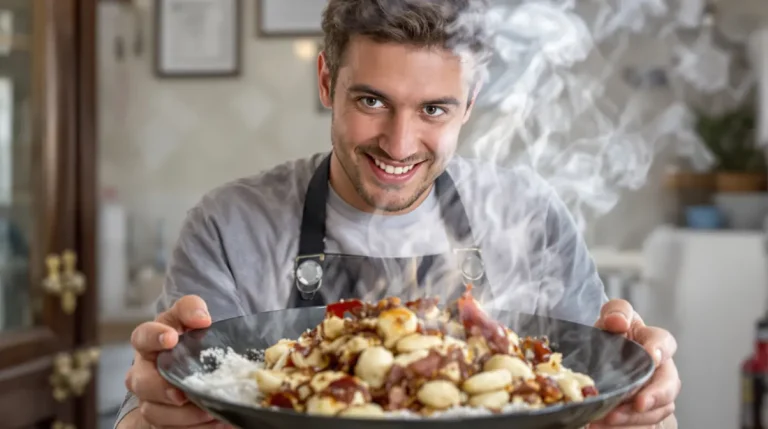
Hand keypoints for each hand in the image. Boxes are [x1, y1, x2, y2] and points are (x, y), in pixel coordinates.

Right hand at [124, 295, 230, 428]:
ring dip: (183, 415)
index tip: (172, 338)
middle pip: (141, 383)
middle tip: (182, 393)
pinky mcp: (160, 420)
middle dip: (161, 389)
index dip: (154, 337)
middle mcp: (143, 371)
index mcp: (149, 342)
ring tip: (210, 411)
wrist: (193, 364)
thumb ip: (191, 309)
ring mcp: (149, 398)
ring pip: (154, 412)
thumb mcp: (189, 317)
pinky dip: (194, 428)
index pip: (142, 336)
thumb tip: (201, 318)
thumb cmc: (188, 338)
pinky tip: (216, 422)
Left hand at [589, 299, 680, 427]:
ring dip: (634, 416)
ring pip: (658, 409)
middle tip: (639, 404)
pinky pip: (643, 424)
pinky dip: (624, 427)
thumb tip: (618, 321)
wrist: (604, 359)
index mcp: (652, 341)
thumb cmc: (613, 336)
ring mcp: (657, 393)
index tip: (652, 356)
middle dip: (656, 395)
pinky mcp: (647, 413)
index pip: (664, 341)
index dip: (660, 348)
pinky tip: (601, 425)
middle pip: (670, 384)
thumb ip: (615, 313)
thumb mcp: (611, 319)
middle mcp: (661, 369)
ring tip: (607, 418)